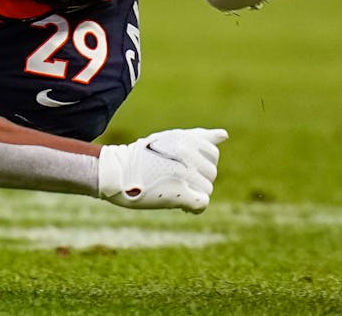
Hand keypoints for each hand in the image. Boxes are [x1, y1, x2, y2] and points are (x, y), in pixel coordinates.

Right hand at [97, 127, 227, 212]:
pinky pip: (202, 203)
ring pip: (207, 189)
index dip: (200, 163)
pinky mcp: (179, 193)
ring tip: (170, 188)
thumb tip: (225, 134)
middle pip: (211, 173)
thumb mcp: (170, 138)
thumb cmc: (144, 156)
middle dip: (197, 178)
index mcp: (184, 138)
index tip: (180, 164)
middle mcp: (186, 153)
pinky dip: (194, 207)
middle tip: (173, 177)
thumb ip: (199, 136)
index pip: (212, 154)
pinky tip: (182, 206)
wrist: (116, 172)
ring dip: (192, 192)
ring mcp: (183, 173)